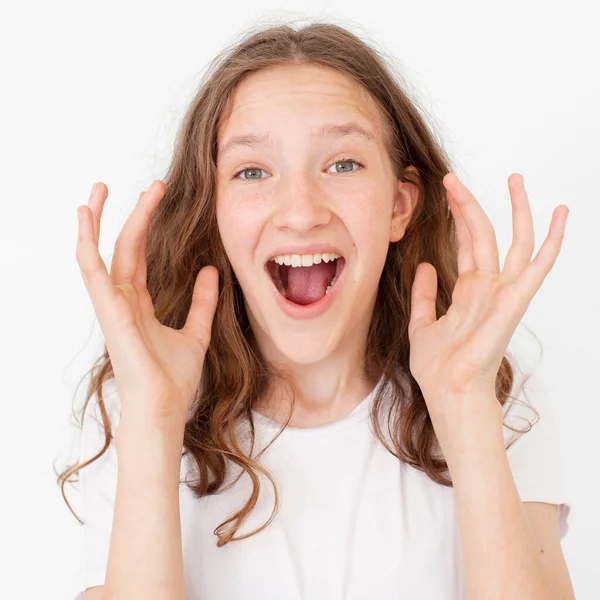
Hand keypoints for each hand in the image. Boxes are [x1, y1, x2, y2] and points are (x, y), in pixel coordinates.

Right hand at [76, 180, 218, 422]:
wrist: (165, 408)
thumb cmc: (173, 378)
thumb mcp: (196, 331)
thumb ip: (202, 301)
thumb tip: (210, 270)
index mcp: (138, 303)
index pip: (138, 254)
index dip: (145, 223)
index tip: (157, 194)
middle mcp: (122, 301)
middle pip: (122, 247)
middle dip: (131, 214)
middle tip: (148, 184)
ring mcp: (112, 307)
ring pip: (97, 256)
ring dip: (95, 224)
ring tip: (96, 192)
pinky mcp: (110, 314)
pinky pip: (93, 275)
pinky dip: (86, 247)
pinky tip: (85, 220)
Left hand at [408, 172, 568, 434]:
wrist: (448, 391)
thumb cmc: (438, 367)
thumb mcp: (421, 324)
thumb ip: (424, 295)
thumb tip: (426, 265)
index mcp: (468, 293)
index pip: (466, 245)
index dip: (458, 217)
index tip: (447, 191)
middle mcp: (488, 289)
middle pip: (485, 235)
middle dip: (471, 205)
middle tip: (455, 178)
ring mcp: (503, 293)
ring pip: (515, 242)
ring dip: (515, 210)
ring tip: (514, 179)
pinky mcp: (514, 301)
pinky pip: (538, 266)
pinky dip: (552, 241)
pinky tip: (560, 215)